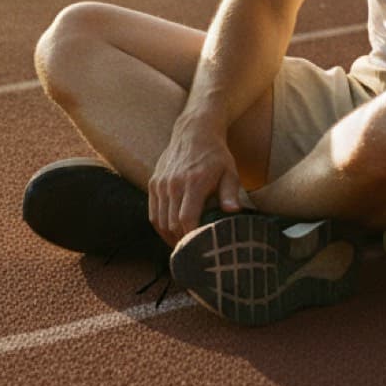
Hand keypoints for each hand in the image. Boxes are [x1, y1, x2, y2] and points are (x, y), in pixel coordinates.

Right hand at [148, 118, 243, 244]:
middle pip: (172, 224)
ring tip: (183, 246)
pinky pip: (153, 213)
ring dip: (170, 237)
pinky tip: (171, 234)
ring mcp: (161, 183)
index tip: (200, 248)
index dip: (191, 237)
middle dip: (182, 241)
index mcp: (193, 182)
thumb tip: (233, 211)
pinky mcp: (153, 182)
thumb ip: (230, 193)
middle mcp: (173, 183)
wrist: (194, 131)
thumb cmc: (216, 155)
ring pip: (160, 221)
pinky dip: (160, 227)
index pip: (186, 218)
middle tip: (194, 253)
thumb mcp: (230, 172)